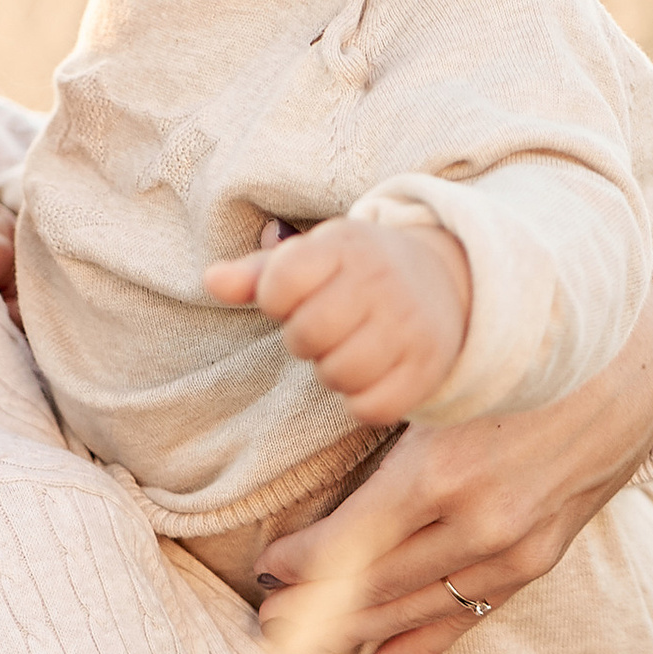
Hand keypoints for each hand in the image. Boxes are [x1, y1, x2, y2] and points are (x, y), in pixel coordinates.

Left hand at [203, 218, 470, 424]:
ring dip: (331, 371)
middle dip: (303, 340)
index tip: (294, 297)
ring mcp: (409, 326)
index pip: (280, 284)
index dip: (274, 300)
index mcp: (345, 245)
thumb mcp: (310, 258)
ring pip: (339, 374)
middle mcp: (382, 281)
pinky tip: (368, 375)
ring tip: (346, 350)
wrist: (442, 282)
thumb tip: (210, 281)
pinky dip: (361, 401)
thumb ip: (257, 274)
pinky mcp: (427, 368)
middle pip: (307, 335)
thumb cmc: (355, 272)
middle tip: (323, 329)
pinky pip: (372, 407)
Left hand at [256, 279, 652, 653]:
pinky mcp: (540, 559)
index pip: (348, 541)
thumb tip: (319, 471)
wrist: (629, 364)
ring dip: (359, 628)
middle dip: (315, 607)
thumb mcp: (439, 380)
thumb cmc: (516, 357)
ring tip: (305, 641)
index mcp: (441, 471)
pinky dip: (423, 643)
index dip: (300, 563)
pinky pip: (471, 613)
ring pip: (420, 606)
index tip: (266, 566)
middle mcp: (479, 521)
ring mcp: (515, 547)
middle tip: (267, 621)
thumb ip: (382, 424)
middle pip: (377, 584)